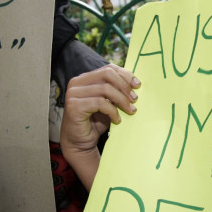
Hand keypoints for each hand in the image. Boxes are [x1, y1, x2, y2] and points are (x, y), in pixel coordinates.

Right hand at [60, 64, 140, 188]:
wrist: (80, 143)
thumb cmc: (95, 122)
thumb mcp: (109, 103)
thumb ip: (116, 91)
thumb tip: (135, 84)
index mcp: (85, 78)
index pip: (108, 69)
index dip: (125, 75)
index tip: (137, 85)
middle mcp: (77, 83)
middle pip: (107, 74)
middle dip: (124, 86)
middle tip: (135, 99)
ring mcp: (74, 93)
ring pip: (105, 89)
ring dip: (122, 100)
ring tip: (130, 111)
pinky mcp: (74, 106)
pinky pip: (100, 103)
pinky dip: (113, 111)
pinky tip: (117, 120)